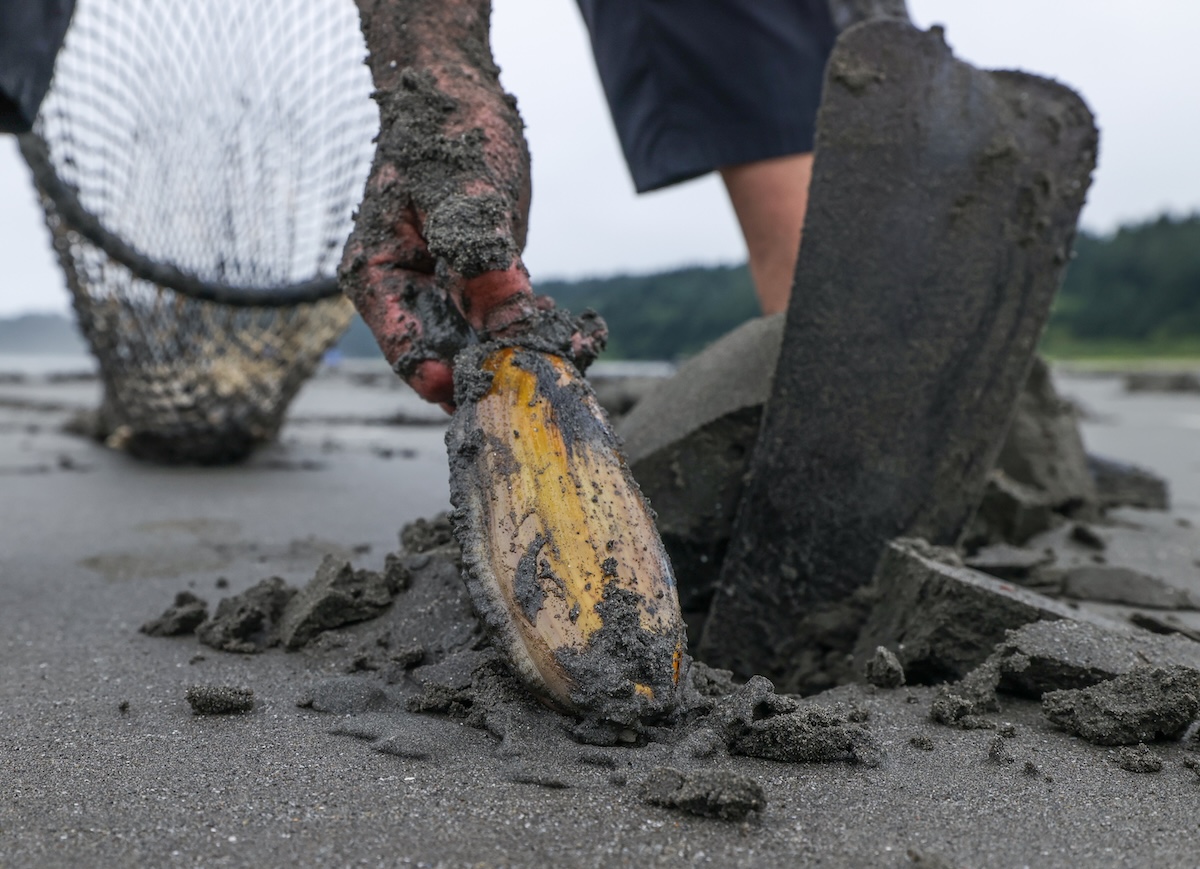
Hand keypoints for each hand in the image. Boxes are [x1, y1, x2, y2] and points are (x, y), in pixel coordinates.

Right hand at [339, 0, 602, 407]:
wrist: (461, 95)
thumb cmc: (447, 128)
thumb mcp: (465, 190)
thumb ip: (479, 256)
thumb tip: (503, 322)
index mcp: (378, 274)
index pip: (403, 346)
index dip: (440, 375)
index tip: (483, 385)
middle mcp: (408, 293)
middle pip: (445, 356)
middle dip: (492, 370)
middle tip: (543, 379)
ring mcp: (445, 292)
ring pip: (480, 343)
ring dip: (520, 353)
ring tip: (568, 355)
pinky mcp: (480, 285)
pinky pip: (505, 320)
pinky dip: (533, 329)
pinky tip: (572, 334)